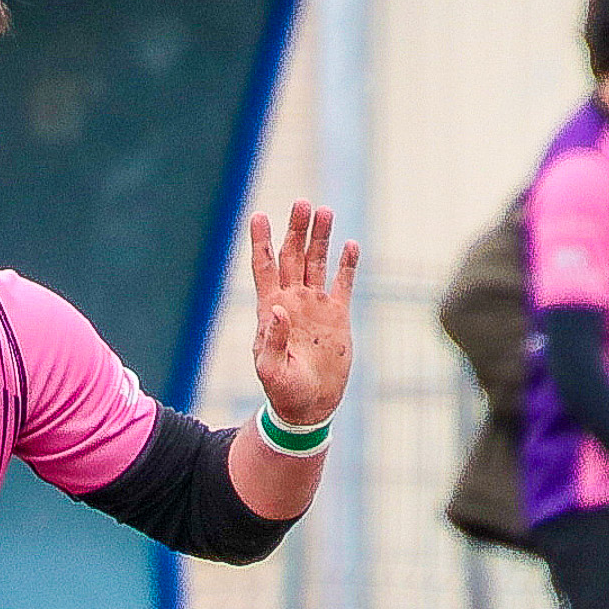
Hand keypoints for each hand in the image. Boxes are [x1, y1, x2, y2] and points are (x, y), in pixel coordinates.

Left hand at [250, 201, 359, 425]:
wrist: (309, 406)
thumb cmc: (284, 392)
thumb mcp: (271, 370)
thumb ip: (271, 341)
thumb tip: (277, 309)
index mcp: (270, 311)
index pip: (265, 268)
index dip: (262, 242)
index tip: (259, 216)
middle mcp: (292, 302)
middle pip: (292, 257)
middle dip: (296, 230)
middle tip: (301, 203)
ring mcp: (315, 307)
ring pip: (316, 263)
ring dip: (319, 238)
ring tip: (324, 211)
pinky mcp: (337, 316)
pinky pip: (342, 283)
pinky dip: (346, 265)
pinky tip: (349, 245)